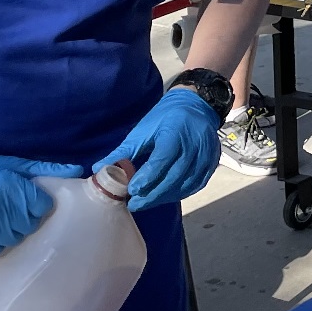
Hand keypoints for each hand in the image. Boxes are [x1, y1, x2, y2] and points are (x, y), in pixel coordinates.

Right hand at [0, 139, 86, 256]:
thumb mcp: (11, 163)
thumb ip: (45, 168)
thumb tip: (78, 171)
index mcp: (9, 188)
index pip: (42, 208)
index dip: (36, 205)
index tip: (28, 201)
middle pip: (27, 227)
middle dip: (22, 219)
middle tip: (9, 210)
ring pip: (9, 242)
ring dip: (6, 233)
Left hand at [94, 88, 219, 211]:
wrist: (195, 106)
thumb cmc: (165, 117)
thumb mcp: (143, 130)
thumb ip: (124, 152)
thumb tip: (99, 169)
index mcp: (175, 133)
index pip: (163, 159)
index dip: (148, 177)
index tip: (132, 191)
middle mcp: (195, 145)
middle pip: (175, 176)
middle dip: (153, 193)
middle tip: (135, 204)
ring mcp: (207, 155)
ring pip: (186, 183)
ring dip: (166, 196)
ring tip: (148, 201)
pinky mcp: (212, 163)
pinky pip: (197, 184)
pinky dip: (180, 193)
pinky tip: (166, 195)